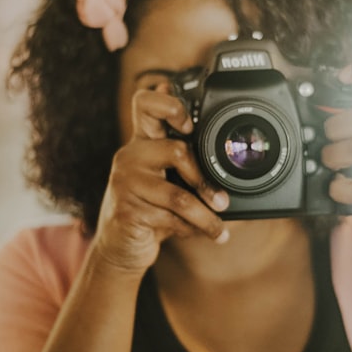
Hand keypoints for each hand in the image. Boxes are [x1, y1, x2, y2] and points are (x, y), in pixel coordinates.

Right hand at [90, 85, 229, 274]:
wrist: (121, 247)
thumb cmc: (151, 209)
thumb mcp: (170, 184)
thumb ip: (189, 167)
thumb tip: (229, 167)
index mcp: (143, 142)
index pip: (146, 103)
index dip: (169, 105)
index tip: (190, 126)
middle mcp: (131, 156)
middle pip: (176, 151)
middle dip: (204, 181)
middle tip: (222, 201)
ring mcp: (125, 182)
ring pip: (178, 196)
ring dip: (205, 216)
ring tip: (219, 227)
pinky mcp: (126, 210)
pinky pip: (169, 218)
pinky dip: (189, 229)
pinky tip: (194, 233)